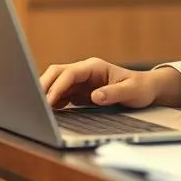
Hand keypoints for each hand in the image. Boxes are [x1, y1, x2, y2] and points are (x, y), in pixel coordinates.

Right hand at [39, 58, 180, 109]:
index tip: (50, 101)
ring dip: (45, 94)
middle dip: (44, 86)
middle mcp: (84, 72)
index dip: (58, 86)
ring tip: (37, 110)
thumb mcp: (131, 92)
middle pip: (56, 73)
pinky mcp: (79, 92)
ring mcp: (80, 81)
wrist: (145, 89)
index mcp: (94, 67)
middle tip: (34, 104)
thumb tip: (95, 96)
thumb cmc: (140, 88)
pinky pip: (60, 94)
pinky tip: (48, 113)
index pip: (70, 73)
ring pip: (55, 83)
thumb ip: (114, 94)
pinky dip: (52, 102)